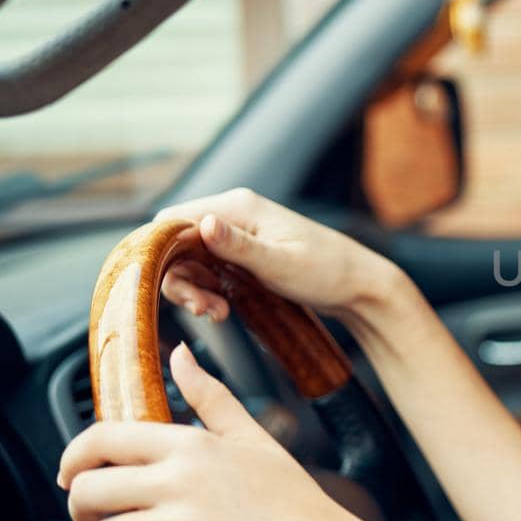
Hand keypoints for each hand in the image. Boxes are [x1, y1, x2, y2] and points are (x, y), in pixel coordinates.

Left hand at [58, 342, 376, 520]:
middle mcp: (182, 482)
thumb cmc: (295, 503)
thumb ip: (210, 397)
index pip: (102, 439)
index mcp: (192, 446)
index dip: (72, 458)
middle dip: (80, 511)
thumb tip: (180, 355)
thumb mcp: (255, 439)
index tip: (71, 475)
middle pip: (89, 490)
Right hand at [153, 187, 397, 324]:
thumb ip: (238, 246)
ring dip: (193, 290)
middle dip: (180, 279)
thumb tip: (203, 223)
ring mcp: (237, 235)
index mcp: (238, 207)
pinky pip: (207, 271)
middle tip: (201, 309)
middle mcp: (233, 215)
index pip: (173, 220)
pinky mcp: (243, 255)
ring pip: (189, 261)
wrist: (360, 287)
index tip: (174, 286)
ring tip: (215, 313)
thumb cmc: (328, 272)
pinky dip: (207, 292)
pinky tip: (221, 310)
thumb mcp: (281, 263)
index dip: (161, 254)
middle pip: (177, 244)